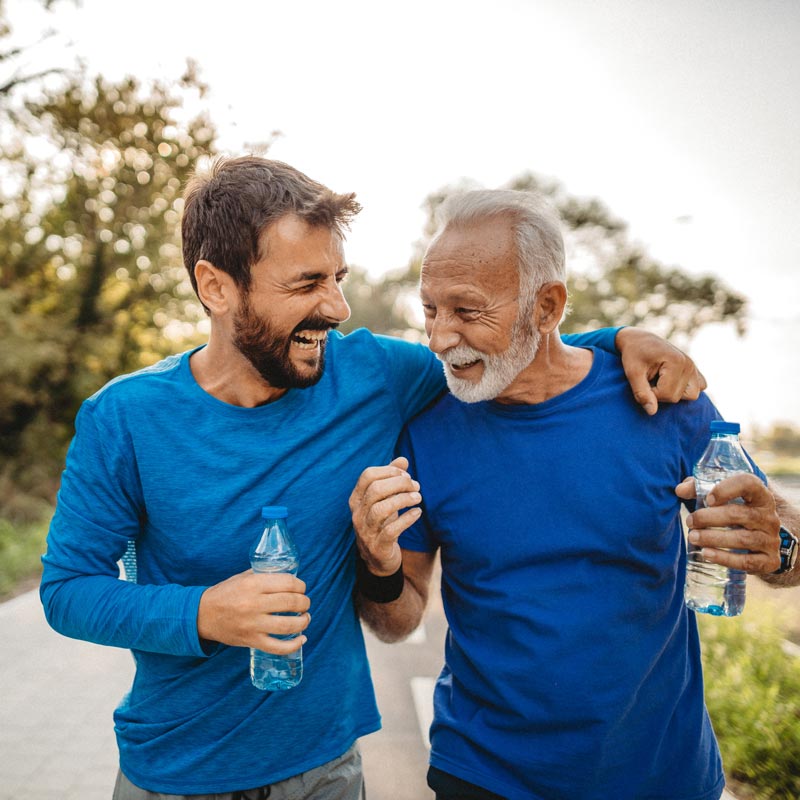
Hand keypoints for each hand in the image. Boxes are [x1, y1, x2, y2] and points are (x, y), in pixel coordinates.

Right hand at [197, 569, 310, 653]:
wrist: (202, 615)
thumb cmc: (226, 593)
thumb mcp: (244, 577)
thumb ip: (265, 575)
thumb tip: (290, 576)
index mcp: (253, 584)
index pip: (288, 583)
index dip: (300, 586)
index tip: (302, 588)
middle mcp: (254, 604)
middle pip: (291, 603)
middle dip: (304, 602)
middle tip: (305, 603)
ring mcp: (253, 624)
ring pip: (288, 625)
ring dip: (303, 621)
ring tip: (305, 618)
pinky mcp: (251, 641)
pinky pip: (277, 647)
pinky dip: (293, 645)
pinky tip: (302, 639)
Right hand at [349, 456, 421, 575]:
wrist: (378, 559)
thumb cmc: (382, 523)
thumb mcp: (384, 500)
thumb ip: (391, 479)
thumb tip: (403, 459)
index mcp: (356, 499)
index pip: (367, 476)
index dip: (389, 471)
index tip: (406, 475)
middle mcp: (357, 514)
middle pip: (375, 490)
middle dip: (399, 484)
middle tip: (416, 486)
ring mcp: (365, 531)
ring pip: (381, 509)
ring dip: (403, 500)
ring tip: (418, 497)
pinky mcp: (378, 546)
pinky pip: (391, 530)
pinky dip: (407, 519)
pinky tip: (417, 512)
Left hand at [616, 327, 706, 414]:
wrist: (638, 340)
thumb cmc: (633, 355)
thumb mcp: (632, 373)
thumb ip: (642, 393)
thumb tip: (652, 412)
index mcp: (677, 361)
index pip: (667, 395)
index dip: (651, 394)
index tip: (642, 382)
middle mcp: (689, 364)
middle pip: (677, 397)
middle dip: (660, 394)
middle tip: (650, 380)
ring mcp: (694, 367)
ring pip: (691, 396)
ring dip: (673, 393)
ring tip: (660, 381)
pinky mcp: (694, 370)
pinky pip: (699, 387)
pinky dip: (685, 388)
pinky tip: (671, 381)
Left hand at [676, 474, 781, 572]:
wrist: (762, 540)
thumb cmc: (736, 511)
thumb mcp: (722, 496)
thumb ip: (700, 488)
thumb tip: (680, 490)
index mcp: (759, 495)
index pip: (748, 483)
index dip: (726, 489)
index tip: (707, 499)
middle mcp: (769, 517)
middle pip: (740, 514)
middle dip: (709, 518)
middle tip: (690, 522)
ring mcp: (772, 540)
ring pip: (743, 539)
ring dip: (713, 538)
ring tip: (693, 537)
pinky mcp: (770, 561)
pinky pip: (748, 562)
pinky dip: (725, 559)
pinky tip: (706, 554)